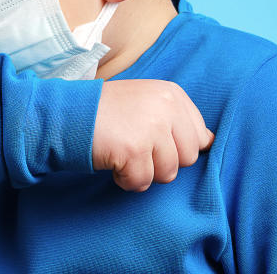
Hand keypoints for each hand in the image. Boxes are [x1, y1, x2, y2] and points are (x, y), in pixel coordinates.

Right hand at [92, 79, 214, 191]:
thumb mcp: (146, 101)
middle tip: (135, 146)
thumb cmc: (105, 111)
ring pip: (167, 174)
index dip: (174, 145)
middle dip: (162, 161)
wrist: (66, 113)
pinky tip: (113, 162)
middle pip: (187, 158)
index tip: (151, 138)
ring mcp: (151, 129)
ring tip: (123, 153)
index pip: (200, 136)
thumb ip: (176, 119)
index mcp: (171, 94)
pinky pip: (142, 182)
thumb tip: (209, 142)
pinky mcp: (134, 150)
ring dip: (143, 171)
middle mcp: (166, 108)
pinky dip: (125, 179)